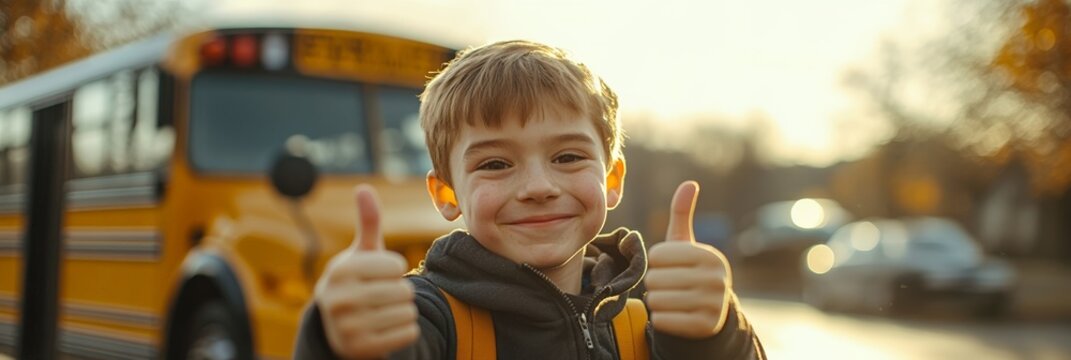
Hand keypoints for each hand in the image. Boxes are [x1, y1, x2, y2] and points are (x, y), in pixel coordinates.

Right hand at [315, 185, 418, 358]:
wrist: (336, 327)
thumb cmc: (357, 280)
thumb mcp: (361, 252)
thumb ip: (367, 222)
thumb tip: (363, 188)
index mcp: (340, 271)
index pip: (396, 266)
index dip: (395, 268)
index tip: (380, 274)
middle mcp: (339, 300)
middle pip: (403, 291)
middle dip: (401, 291)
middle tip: (384, 295)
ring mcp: (348, 328)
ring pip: (408, 313)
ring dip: (404, 310)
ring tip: (385, 310)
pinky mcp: (361, 349)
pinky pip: (409, 334)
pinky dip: (406, 329)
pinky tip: (388, 326)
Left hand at [645, 181, 731, 338]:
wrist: (710, 311)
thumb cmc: (689, 270)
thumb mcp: (686, 245)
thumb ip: (681, 215)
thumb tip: (689, 183)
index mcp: (710, 256)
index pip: (657, 255)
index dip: (655, 261)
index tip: (669, 266)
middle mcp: (716, 280)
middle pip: (654, 278)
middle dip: (654, 282)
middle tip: (668, 285)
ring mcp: (713, 305)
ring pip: (655, 299)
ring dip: (655, 300)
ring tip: (670, 298)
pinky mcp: (703, 327)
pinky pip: (661, 319)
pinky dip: (660, 318)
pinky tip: (673, 314)